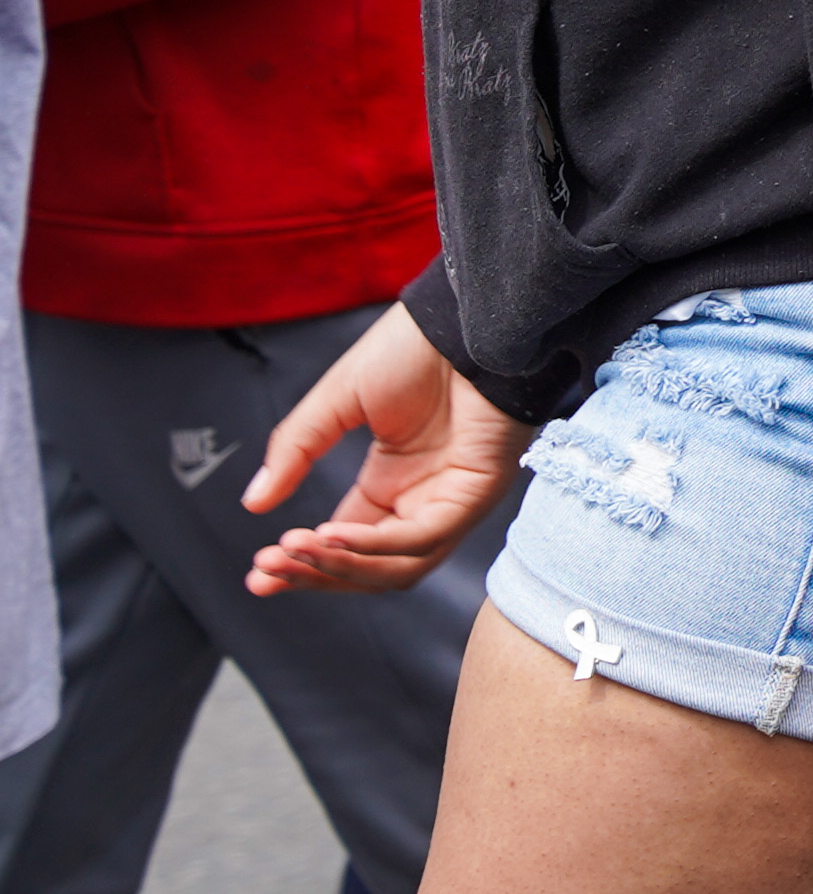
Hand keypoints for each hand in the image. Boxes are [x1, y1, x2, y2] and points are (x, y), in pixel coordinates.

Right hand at [241, 306, 525, 595]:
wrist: (465, 316)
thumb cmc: (414, 349)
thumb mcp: (339, 401)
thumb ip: (297, 449)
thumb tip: (255, 503)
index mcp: (390, 482)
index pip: (343, 545)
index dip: (303, 565)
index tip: (257, 577)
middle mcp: (421, 500)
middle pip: (369, 568)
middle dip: (314, 574)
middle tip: (265, 573)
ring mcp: (452, 500)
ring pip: (397, 566)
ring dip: (342, 567)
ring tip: (293, 553)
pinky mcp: (477, 492)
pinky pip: (423, 537)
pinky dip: (376, 545)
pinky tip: (332, 535)